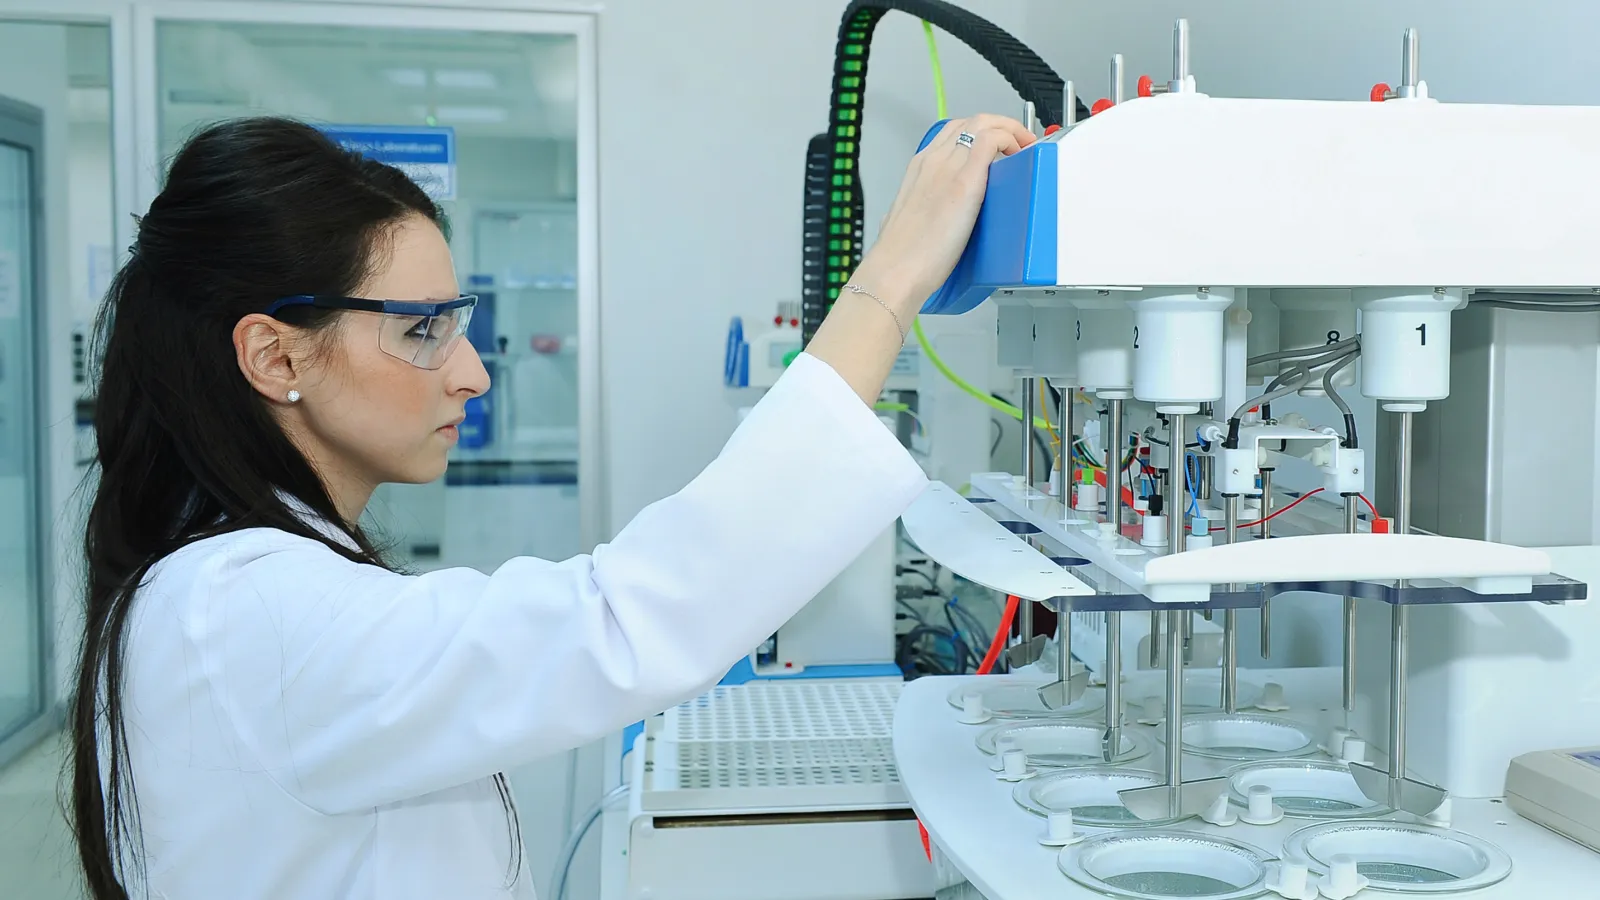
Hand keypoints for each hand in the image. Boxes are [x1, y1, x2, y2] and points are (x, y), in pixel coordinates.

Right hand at [852, 114, 1035, 310]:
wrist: (896, 269)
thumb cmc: (902, 255)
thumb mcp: (906, 221)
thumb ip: (919, 212)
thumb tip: (928, 219)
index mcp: (919, 168)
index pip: (953, 133)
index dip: (980, 133)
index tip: (997, 147)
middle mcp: (933, 160)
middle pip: (971, 122)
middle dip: (1000, 125)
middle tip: (1018, 144)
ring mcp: (948, 167)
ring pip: (983, 122)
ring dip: (1009, 129)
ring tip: (1023, 147)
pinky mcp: (965, 181)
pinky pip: (992, 140)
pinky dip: (1011, 139)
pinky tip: (1020, 154)